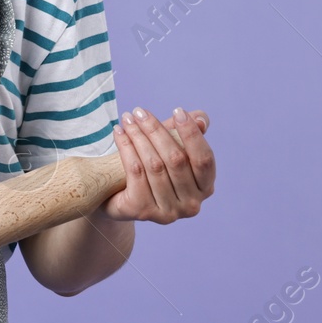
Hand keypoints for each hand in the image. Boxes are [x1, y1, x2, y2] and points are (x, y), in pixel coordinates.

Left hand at [102, 107, 214, 223]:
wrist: (116, 196)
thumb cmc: (150, 167)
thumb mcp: (168, 148)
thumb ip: (185, 133)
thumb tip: (200, 118)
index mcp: (205, 187)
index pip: (204, 159)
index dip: (192, 134)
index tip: (178, 111)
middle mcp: (191, 204)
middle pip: (176, 159)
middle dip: (156, 130)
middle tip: (139, 112)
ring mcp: (168, 212)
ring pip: (154, 165)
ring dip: (138, 136)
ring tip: (127, 119)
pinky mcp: (144, 211)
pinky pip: (135, 172)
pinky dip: (126, 148)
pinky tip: (119, 132)